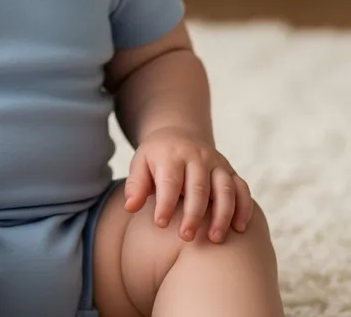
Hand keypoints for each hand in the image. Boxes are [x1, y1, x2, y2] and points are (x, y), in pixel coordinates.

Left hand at [124, 127, 253, 243]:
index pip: (169, 181)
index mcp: (171, 155)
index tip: (160, 223)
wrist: (178, 135)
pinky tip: (239, 228)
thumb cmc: (156, 158)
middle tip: (186, 236)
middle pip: (199, 187)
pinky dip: (244, 208)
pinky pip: (242, 189)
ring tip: (214, 238)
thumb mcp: (140, 164)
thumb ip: (135, 185)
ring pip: (224, 189)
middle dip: (194, 214)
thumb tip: (130, 207)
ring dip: (222, 215)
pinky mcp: (230, 171)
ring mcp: (216, 163)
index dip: (166, 203)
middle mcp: (197, 156)